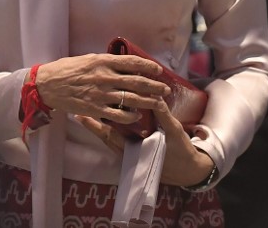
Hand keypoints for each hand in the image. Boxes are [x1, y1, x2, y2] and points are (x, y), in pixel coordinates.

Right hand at [35, 53, 169, 124]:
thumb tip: (125, 65)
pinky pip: (117, 114)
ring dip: (148, 101)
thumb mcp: (88, 59)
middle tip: (165, 89)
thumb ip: (106, 62)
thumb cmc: (67, 69)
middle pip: (137, 81)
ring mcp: (101, 94)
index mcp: (103, 61)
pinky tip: (137, 115)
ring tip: (159, 102)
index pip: (133, 62)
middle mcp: (105, 76)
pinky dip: (130, 115)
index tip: (158, 71)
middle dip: (154, 86)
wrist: (47, 84)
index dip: (148, 67)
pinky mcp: (95, 108)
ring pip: (131, 98)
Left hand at [76, 99, 214, 187]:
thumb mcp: (174, 131)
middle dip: (93, 125)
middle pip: (106, 137)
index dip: (97, 125)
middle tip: (78, 112)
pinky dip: (111, 131)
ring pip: (111, 140)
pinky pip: (119, 141)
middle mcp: (130, 154)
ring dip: (100, 127)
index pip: (112, 135)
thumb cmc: (181, 150)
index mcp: (136, 150)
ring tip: (86, 115)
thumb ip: (163, 116)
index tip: (84, 115)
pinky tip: (108, 121)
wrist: (188, 170)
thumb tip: (154, 97)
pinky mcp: (135, 154)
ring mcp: (132, 155)